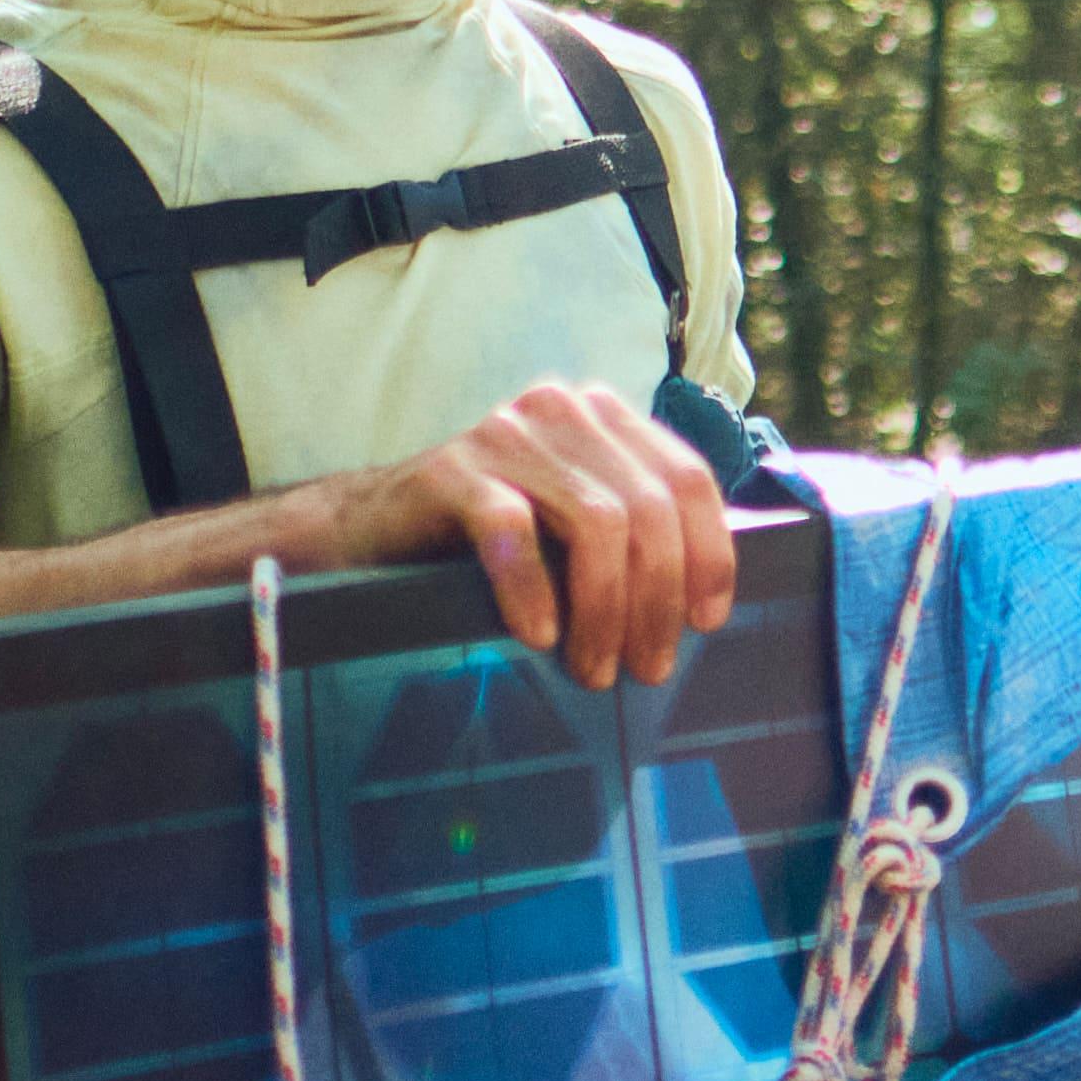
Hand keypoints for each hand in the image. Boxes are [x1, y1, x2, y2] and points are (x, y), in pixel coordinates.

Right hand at [323, 381, 739, 689]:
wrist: (371, 530)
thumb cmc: (487, 540)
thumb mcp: (571, 523)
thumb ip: (632, 533)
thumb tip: (701, 604)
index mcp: (604, 419)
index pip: (687, 478)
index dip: (709, 554)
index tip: (705, 622)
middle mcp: (562, 411)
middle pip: (648, 509)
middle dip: (656, 601)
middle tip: (645, 668)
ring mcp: (506, 435)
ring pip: (596, 524)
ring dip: (604, 611)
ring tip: (592, 669)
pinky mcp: (451, 470)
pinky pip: (512, 532)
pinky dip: (533, 591)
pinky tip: (536, 636)